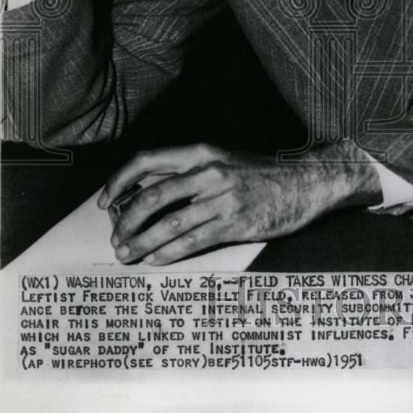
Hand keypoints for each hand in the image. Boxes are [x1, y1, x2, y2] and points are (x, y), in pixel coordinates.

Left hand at [98, 143, 380, 264]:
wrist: (307, 183)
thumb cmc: (261, 175)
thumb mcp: (222, 161)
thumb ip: (186, 173)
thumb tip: (143, 192)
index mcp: (201, 152)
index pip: (147, 161)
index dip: (119, 182)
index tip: (105, 203)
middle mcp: (209, 171)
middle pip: (151, 196)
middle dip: (126, 222)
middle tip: (115, 239)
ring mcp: (223, 197)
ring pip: (168, 222)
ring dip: (141, 242)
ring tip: (127, 255)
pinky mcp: (236, 222)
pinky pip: (193, 240)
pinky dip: (168, 252)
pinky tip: (155, 260)